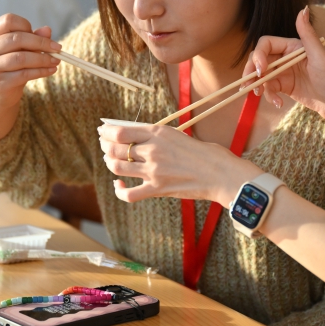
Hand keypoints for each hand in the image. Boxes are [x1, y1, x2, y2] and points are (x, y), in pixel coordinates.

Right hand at [0, 14, 60, 140]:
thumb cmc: (12, 64)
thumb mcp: (22, 48)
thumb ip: (33, 37)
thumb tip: (47, 30)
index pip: (8, 20)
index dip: (26, 24)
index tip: (42, 34)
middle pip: (17, 39)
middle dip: (41, 43)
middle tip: (57, 48)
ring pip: (21, 58)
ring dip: (43, 59)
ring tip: (56, 61)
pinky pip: (24, 74)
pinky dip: (41, 71)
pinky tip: (51, 70)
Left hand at [98, 123, 261, 205]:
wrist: (221, 174)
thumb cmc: (206, 153)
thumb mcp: (179, 135)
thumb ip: (158, 136)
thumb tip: (136, 137)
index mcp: (159, 133)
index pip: (120, 132)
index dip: (106, 133)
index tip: (102, 132)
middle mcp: (153, 150)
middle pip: (115, 149)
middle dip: (105, 147)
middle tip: (104, 146)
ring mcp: (154, 171)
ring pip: (118, 167)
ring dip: (110, 164)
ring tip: (110, 161)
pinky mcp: (158, 189)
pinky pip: (129, 193)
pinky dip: (119, 189)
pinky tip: (119, 184)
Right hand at [245, 6, 324, 164]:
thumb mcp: (320, 56)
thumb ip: (308, 34)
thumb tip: (303, 9)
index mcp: (292, 46)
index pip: (267, 44)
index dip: (259, 55)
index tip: (260, 69)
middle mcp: (285, 57)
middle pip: (259, 60)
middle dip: (251, 71)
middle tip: (249, 84)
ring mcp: (284, 73)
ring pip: (261, 75)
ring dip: (256, 84)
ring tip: (258, 95)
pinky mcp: (284, 87)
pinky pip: (269, 89)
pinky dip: (269, 96)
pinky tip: (277, 103)